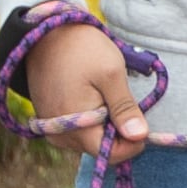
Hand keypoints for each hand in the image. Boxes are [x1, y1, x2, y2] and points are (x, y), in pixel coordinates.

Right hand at [22, 21, 146, 160]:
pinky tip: (91, 95)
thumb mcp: (111, 74)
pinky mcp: (50, 121)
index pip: (111, 155)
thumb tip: (140, 136)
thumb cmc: (81, 49)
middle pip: (101, 148)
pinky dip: (91, 118)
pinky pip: (78, 130)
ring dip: (105, 123)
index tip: (140, 118)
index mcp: (76, 129)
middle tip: (119, 97)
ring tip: (102, 93)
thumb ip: (125, 108)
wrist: (46, 31)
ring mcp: (53, 129)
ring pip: (91, 140)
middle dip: (118, 130)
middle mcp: (60, 136)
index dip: (132, 142)